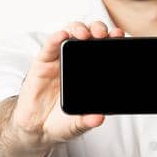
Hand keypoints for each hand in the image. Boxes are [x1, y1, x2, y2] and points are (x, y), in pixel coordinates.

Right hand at [10, 20, 124, 148]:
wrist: (37, 128)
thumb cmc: (62, 121)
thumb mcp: (78, 124)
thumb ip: (88, 121)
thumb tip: (99, 118)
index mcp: (91, 72)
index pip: (104, 50)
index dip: (112, 40)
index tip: (120, 36)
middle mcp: (76, 62)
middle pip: (89, 36)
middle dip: (98, 29)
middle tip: (104, 34)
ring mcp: (59, 61)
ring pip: (69, 34)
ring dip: (78, 29)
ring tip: (85, 34)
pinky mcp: (42, 64)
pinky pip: (49, 48)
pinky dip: (55, 39)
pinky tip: (61, 36)